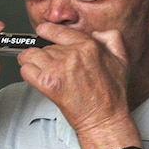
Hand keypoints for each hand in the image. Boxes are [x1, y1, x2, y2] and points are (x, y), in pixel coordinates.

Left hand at [17, 23, 134, 145]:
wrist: (104, 118)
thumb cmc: (112, 93)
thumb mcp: (122, 59)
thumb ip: (112, 38)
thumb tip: (97, 33)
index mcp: (88, 45)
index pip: (57, 30)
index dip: (46, 31)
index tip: (42, 32)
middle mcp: (72, 54)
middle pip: (44, 46)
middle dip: (46, 55)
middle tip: (54, 66)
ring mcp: (59, 68)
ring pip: (30, 55)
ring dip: (33, 62)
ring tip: (43, 71)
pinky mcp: (48, 84)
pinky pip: (26, 70)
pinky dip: (28, 73)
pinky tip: (38, 78)